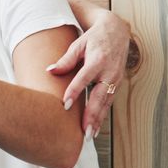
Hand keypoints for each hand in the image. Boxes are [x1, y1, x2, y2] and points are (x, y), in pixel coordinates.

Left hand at [47, 9, 130, 137]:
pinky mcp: (117, 84)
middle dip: (92, 115)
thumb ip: (65, 59)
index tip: (65, 105)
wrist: (117, 31)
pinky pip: (109, 102)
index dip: (75, 91)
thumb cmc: (94, 38)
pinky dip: (102, 116)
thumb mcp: (79, 44)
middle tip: (83, 131)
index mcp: (98, 60)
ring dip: (98, 120)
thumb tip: (49, 71)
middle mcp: (109, 72)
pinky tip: (95, 128)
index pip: (84, 78)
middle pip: (99, 96)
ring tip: (89, 136)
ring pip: (106, 103)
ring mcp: (115, 79)